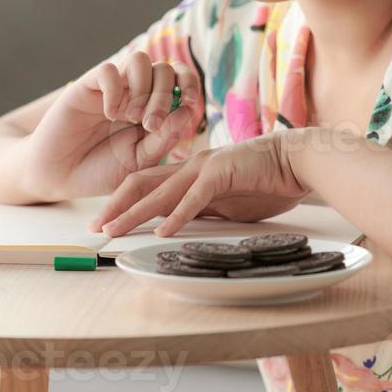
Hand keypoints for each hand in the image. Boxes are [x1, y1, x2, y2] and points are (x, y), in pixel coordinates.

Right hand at [23, 51, 201, 201]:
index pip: (181, 79)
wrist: (60, 177)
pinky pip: (108, 70)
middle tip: (150, 124)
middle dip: (165, 96)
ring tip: (132, 117)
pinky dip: (116, 90)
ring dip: (144, 88)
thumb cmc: (101, 170)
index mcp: (154, 108)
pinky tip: (110, 113)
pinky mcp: (87, 86)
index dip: (190, 84)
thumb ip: (163, 139)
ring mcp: (113, 88)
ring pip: (140, 60)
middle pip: (164, 69)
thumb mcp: (140, 161)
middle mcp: (136, 93)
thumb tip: (186, 111)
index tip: (191, 104)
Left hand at [87, 130, 311, 238]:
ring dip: (135, 213)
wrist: (297, 160)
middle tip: (95, 226)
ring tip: (114, 229)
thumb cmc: (267, 180)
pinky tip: (162, 231)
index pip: (147, 184)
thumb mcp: (228, 201)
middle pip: (141, 184)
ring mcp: (205, 167)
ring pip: (160, 192)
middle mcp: (191, 166)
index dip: (122, 202)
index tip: (105, 221)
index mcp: (191, 171)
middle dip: (115, 206)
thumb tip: (184, 226)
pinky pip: (194, 198)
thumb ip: (205, 209)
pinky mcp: (222, 174)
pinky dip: (176, 215)